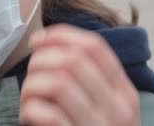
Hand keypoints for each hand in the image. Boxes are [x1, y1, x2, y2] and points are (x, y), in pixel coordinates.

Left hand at [20, 25, 139, 125]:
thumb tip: (48, 42)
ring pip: (58, 83)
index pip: (95, 47)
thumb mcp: (103, 107)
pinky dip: (30, 109)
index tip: (37, 40)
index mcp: (124, 93)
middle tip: (30, 75)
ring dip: (32, 86)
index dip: (60, 36)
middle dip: (40, 61)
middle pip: (72, 60)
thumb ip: (88, 80)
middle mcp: (118, 109)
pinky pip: (47, 113)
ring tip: (28, 99)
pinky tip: (28, 117)